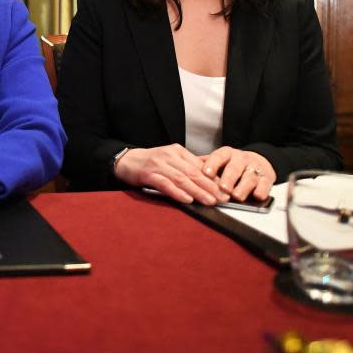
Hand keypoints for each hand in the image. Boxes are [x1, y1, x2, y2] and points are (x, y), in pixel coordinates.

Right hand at [115, 144, 230, 205]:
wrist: (125, 161)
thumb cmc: (150, 163)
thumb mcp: (171, 160)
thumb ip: (188, 166)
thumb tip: (211, 177)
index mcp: (178, 152)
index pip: (200, 166)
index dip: (215, 178)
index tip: (227, 190)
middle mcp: (169, 156)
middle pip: (194, 172)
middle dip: (210, 186)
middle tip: (224, 198)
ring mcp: (158, 164)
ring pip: (182, 178)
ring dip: (197, 191)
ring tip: (210, 201)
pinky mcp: (148, 174)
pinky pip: (165, 183)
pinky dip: (177, 192)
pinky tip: (186, 199)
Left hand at [200, 147, 275, 200]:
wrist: (258, 161)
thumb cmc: (232, 164)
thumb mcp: (218, 161)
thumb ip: (204, 166)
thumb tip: (186, 171)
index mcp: (226, 154)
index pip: (218, 157)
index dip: (212, 165)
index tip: (206, 173)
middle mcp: (241, 159)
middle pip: (234, 168)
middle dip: (228, 178)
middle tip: (222, 188)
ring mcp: (254, 168)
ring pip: (249, 177)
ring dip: (243, 187)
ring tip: (236, 196)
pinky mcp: (266, 178)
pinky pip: (265, 184)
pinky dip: (262, 190)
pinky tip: (257, 196)